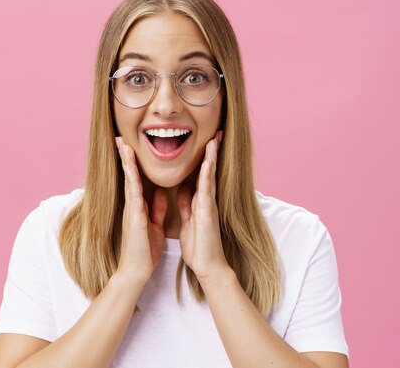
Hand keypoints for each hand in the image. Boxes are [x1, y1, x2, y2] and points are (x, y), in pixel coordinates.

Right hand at [115, 137, 166, 283]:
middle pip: (130, 175)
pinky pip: (133, 193)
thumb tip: (160, 192)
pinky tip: (130, 166)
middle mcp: (133, 206)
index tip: (132, 147)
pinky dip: (132, 178)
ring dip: (126, 162)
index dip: (134, 164)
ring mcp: (131, 210)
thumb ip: (156, 208)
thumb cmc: (144, 251)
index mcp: (139, 207)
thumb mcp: (154, 225)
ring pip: (129, 180)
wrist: (136, 271)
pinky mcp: (134, 217)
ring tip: (123, 144)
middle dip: (126, 157)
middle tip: (122, 138)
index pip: (137, 180)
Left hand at [177, 130, 229, 281]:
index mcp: (199, 202)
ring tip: (214, 139)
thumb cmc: (199, 247)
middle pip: (208, 171)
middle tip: (215, 133)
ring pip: (209, 176)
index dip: (201, 158)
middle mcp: (206, 200)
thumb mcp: (188, 220)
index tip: (203, 141)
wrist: (208, 267)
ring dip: (211, 158)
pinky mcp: (208, 212)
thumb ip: (186, 205)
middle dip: (211, 152)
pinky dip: (207, 175)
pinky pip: (207, 190)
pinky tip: (208, 162)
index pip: (200, 175)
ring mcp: (208, 205)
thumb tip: (184, 190)